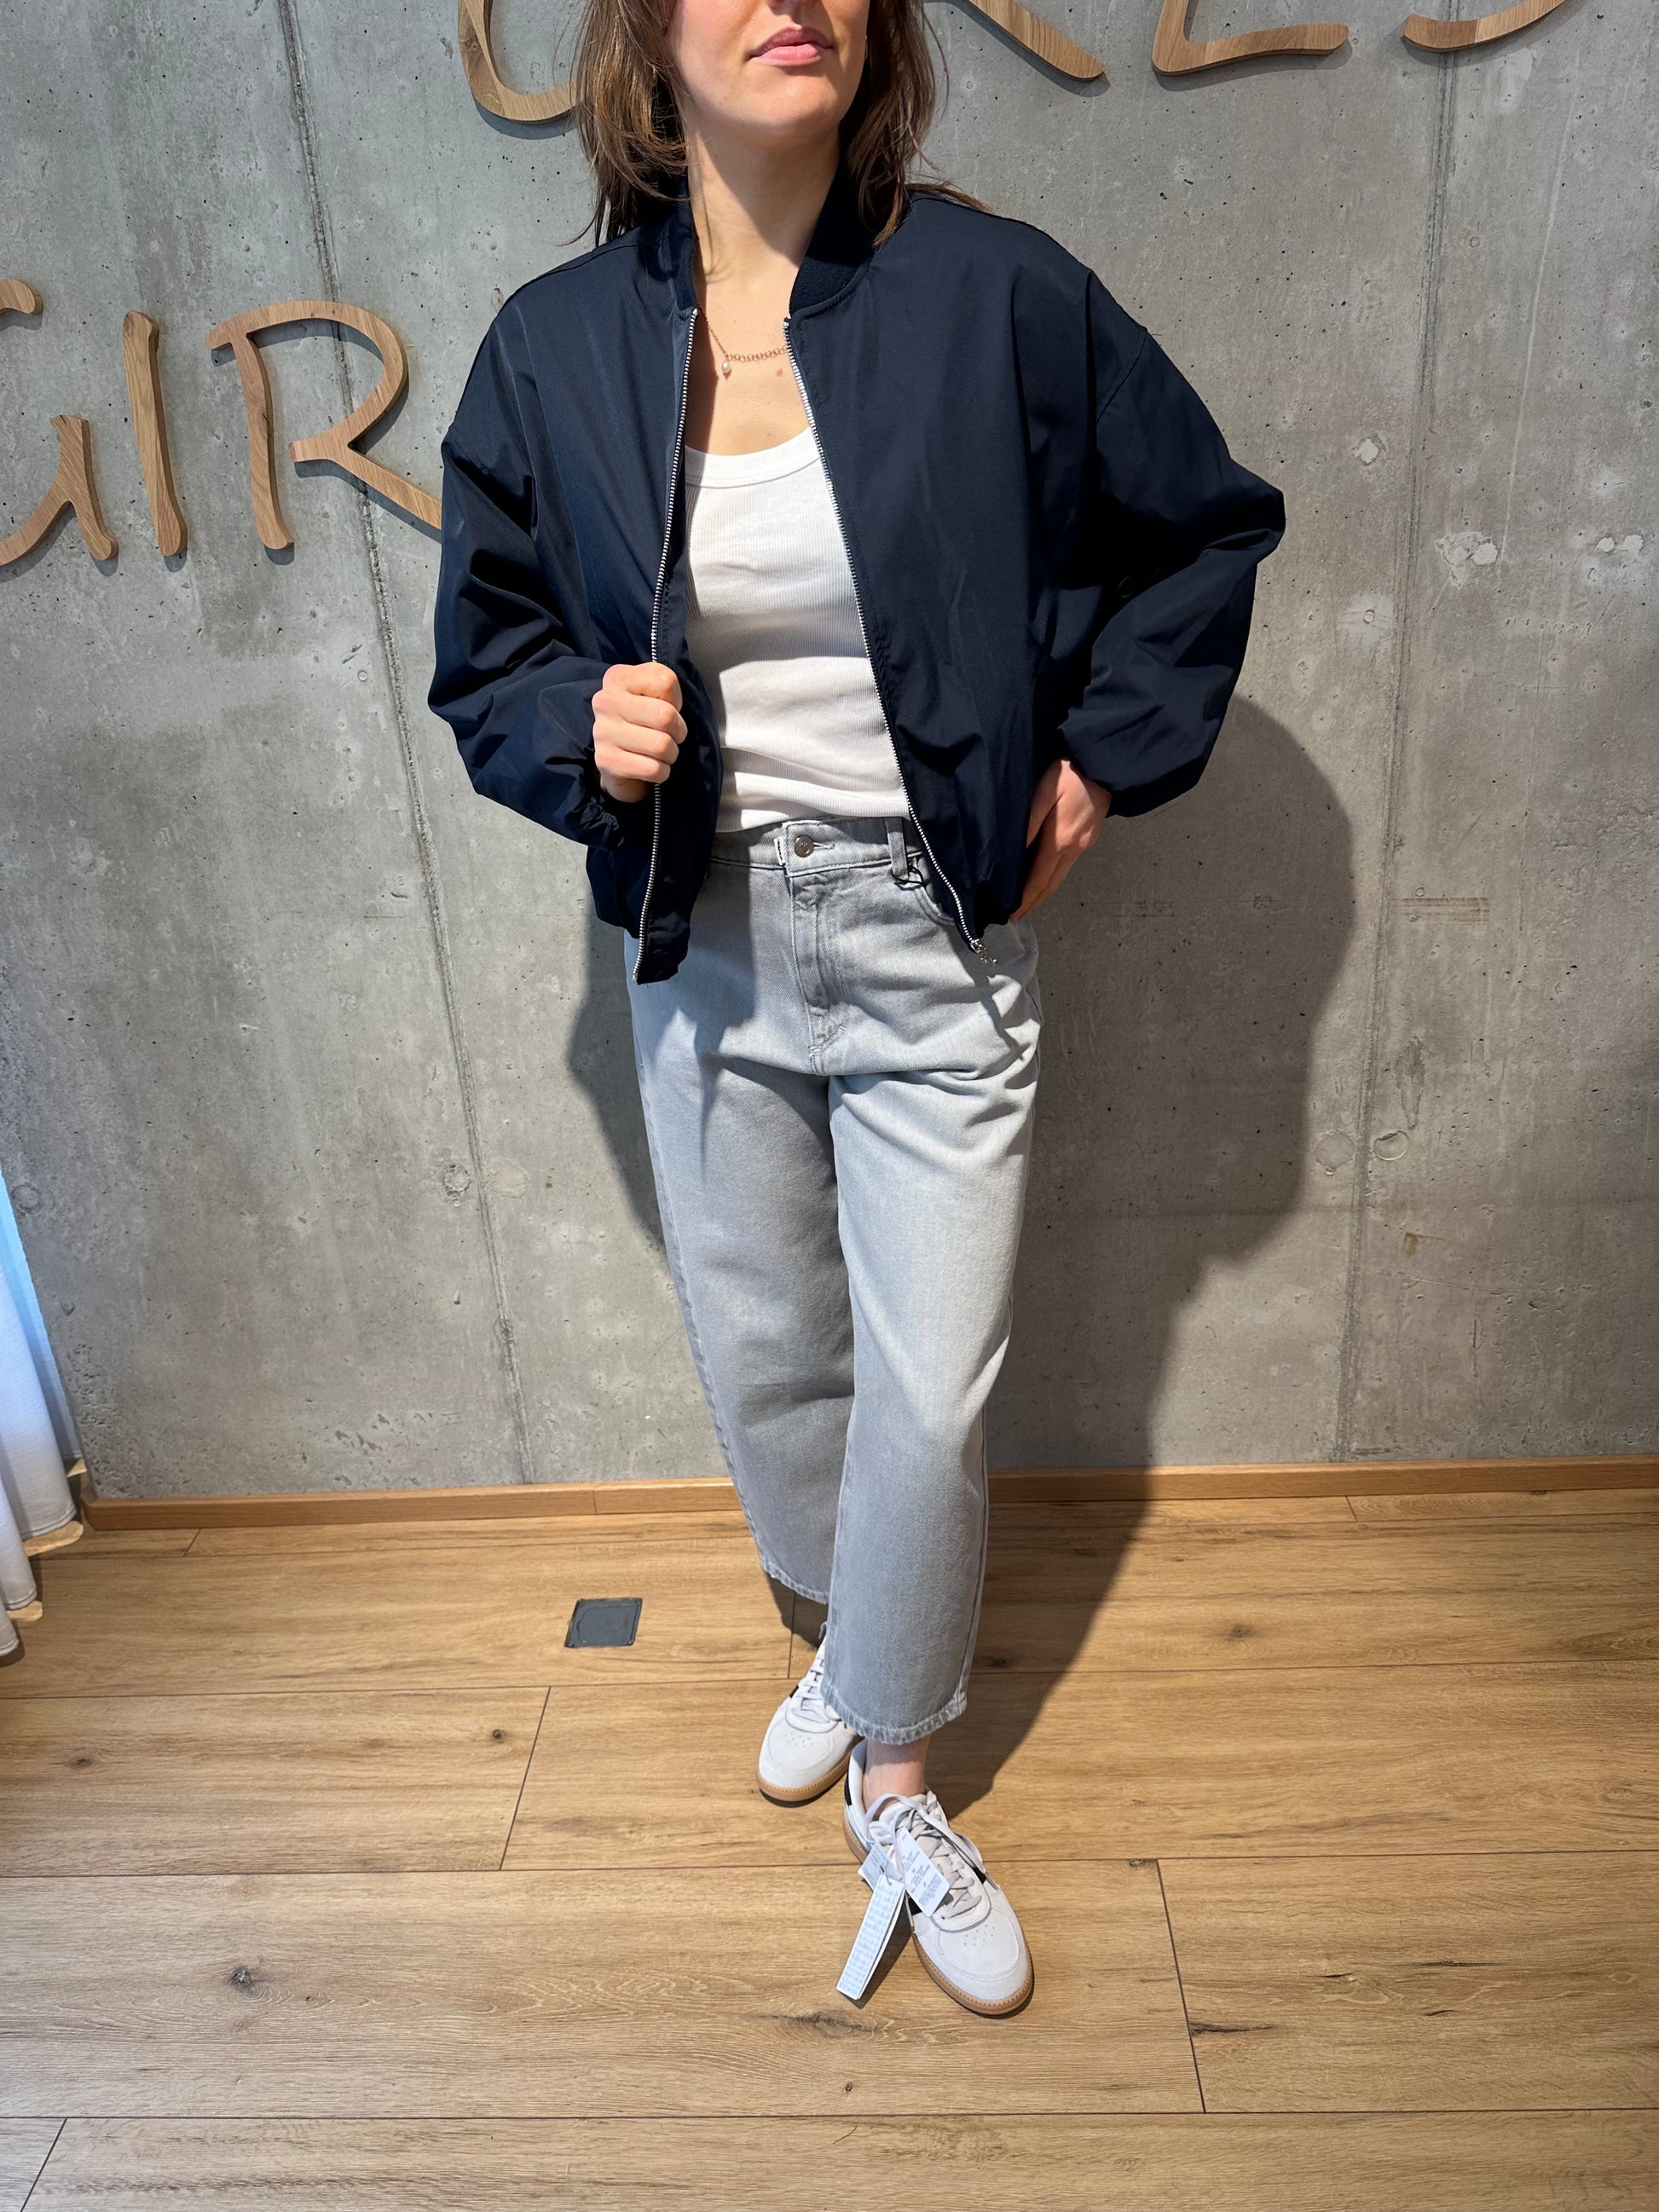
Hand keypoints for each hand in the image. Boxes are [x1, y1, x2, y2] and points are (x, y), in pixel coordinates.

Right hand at [593, 662, 684, 804]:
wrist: (619, 760)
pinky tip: (650, 766)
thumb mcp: (656, 694)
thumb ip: (666, 688)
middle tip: (669, 735)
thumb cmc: (646, 721)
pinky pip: (653, 769)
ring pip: (661, 745)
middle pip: (666, 715)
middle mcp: (605, 701)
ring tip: (660, 752)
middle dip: (678, 731)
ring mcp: (602, 732)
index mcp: (618, 677)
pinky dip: (661, 772)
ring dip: (670, 754)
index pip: (666, 682)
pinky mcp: (606, 761)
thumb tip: (669, 712)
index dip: (676, 701)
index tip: (664, 708)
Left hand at [1010, 756, 1110, 920]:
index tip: (1012, 915)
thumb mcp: (1043, 792)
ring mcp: (1085, 843)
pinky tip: (1044, 871)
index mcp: (1061, 840)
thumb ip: (1028, 822)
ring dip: (1044, 889)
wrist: (1105, 761)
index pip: (1039, 879)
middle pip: (1052, 883)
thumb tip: (1012, 853)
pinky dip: (1053, 873)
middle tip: (1016, 915)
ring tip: (1027, 898)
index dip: (1025, 899)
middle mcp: (1075, 848)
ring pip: (1061, 874)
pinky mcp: (1090, 835)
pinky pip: (1068, 862)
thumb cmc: (1071, 772)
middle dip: (1034, 901)